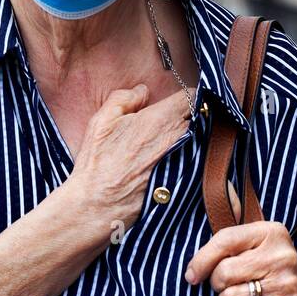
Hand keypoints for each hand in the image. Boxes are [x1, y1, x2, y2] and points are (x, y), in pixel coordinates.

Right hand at [66, 84, 190, 230]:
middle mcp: (176, 139)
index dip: (188, 94)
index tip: (181, 98)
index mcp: (159, 120)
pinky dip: (189, 156)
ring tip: (171, 140)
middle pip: (198, 117)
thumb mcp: (101, 120)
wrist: (97, 204)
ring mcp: (183, 161)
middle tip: (175, 118)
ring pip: (198, 139)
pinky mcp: (183, 180)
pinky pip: (194, 160)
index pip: (190, 97)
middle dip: (191, 114)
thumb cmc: (97, 163)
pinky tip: (173, 160)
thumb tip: (143, 91)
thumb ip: (124, 98)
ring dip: (191, 135)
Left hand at [184, 221, 296, 295]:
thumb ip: (231, 232)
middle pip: (223, 273)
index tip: (191, 275)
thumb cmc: (270, 271)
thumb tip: (217, 207)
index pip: (225, 240)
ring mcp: (287, 285)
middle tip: (230, 286)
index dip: (201, 260)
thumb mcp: (257, 244)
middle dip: (218, 285)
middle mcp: (282, 256)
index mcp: (272, 233)